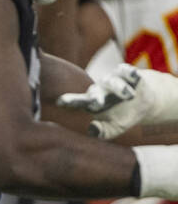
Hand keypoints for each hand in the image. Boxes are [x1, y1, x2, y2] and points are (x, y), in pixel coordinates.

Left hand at [57, 64, 177, 138]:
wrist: (145, 103)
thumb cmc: (122, 117)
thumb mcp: (113, 128)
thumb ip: (102, 132)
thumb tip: (92, 129)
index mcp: (92, 102)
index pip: (79, 102)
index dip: (70, 101)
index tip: (60, 102)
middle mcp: (99, 89)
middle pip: (94, 91)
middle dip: (95, 97)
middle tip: (98, 103)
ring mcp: (112, 80)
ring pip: (112, 82)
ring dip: (120, 88)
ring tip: (129, 95)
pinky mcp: (127, 73)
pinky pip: (126, 71)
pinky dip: (129, 73)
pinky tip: (134, 76)